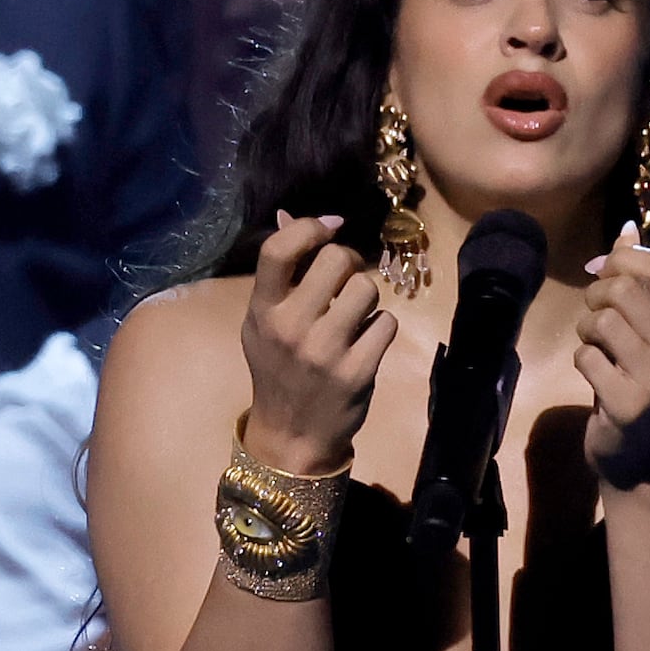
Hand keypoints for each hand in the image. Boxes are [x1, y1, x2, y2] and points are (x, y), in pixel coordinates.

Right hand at [241, 210, 396, 477]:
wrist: (292, 436)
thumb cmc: (278, 370)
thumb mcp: (264, 322)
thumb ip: (278, 273)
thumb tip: (288, 214)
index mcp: (262, 310)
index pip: (279, 249)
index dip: (310, 227)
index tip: (329, 227)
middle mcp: (290, 327)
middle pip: (336, 259)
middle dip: (349, 263)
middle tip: (345, 280)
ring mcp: (325, 351)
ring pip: (367, 289)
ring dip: (368, 298)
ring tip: (354, 317)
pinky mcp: (358, 371)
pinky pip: (387, 323)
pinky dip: (381, 329)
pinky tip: (365, 344)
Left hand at [577, 225, 649, 489]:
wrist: (637, 450)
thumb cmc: (635, 378)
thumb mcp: (642, 328)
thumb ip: (636, 278)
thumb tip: (627, 227)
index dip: (621, 259)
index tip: (601, 272)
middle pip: (621, 289)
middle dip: (594, 298)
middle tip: (595, 321)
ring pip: (601, 322)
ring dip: (585, 332)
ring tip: (595, 349)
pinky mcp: (629, 403)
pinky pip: (586, 358)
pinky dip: (582, 363)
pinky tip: (595, 378)